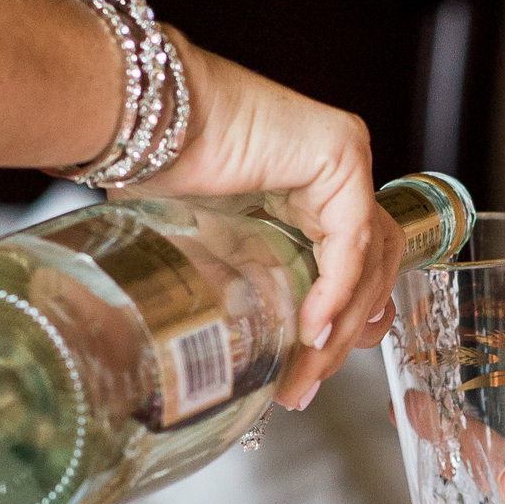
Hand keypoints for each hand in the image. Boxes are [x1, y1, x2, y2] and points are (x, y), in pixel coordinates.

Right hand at [0, 0, 399, 413]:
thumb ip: (222, 284)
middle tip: (302, 389)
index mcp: (304, 194)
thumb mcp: (196, 246)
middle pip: (371, 270)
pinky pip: (353, 237)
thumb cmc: (143, 165)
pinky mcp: (340, 152)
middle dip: (340, 339)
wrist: (132, 114)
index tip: (305, 380)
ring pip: (372, 260)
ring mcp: (341, 160)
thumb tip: (188, 357)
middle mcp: (331, 175)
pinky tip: (310, 327)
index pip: (351, 268)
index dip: (338, 327)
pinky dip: (337, 287)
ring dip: (339, 325)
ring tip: (302, 372)